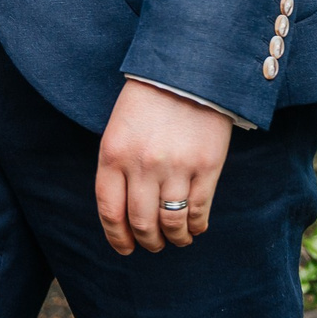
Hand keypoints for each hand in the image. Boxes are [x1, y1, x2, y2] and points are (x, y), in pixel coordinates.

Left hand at [94, 78, 233, 253]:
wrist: (186, 70)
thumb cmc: (148, 101)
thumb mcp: (118, 130)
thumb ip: (117, 168)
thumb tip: (123, 214)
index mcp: (113, 154)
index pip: (110, 211)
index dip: (117, 237)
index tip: (125, 248)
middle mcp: (142, 164)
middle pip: (141, 223)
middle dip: (148, 241)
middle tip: (154, 244)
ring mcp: (175, 166)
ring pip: (172, 222)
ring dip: (174, 239)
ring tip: (176, 239)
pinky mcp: (206, 166)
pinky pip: (199, 210)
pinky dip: (197, 226)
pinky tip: (195, 227)